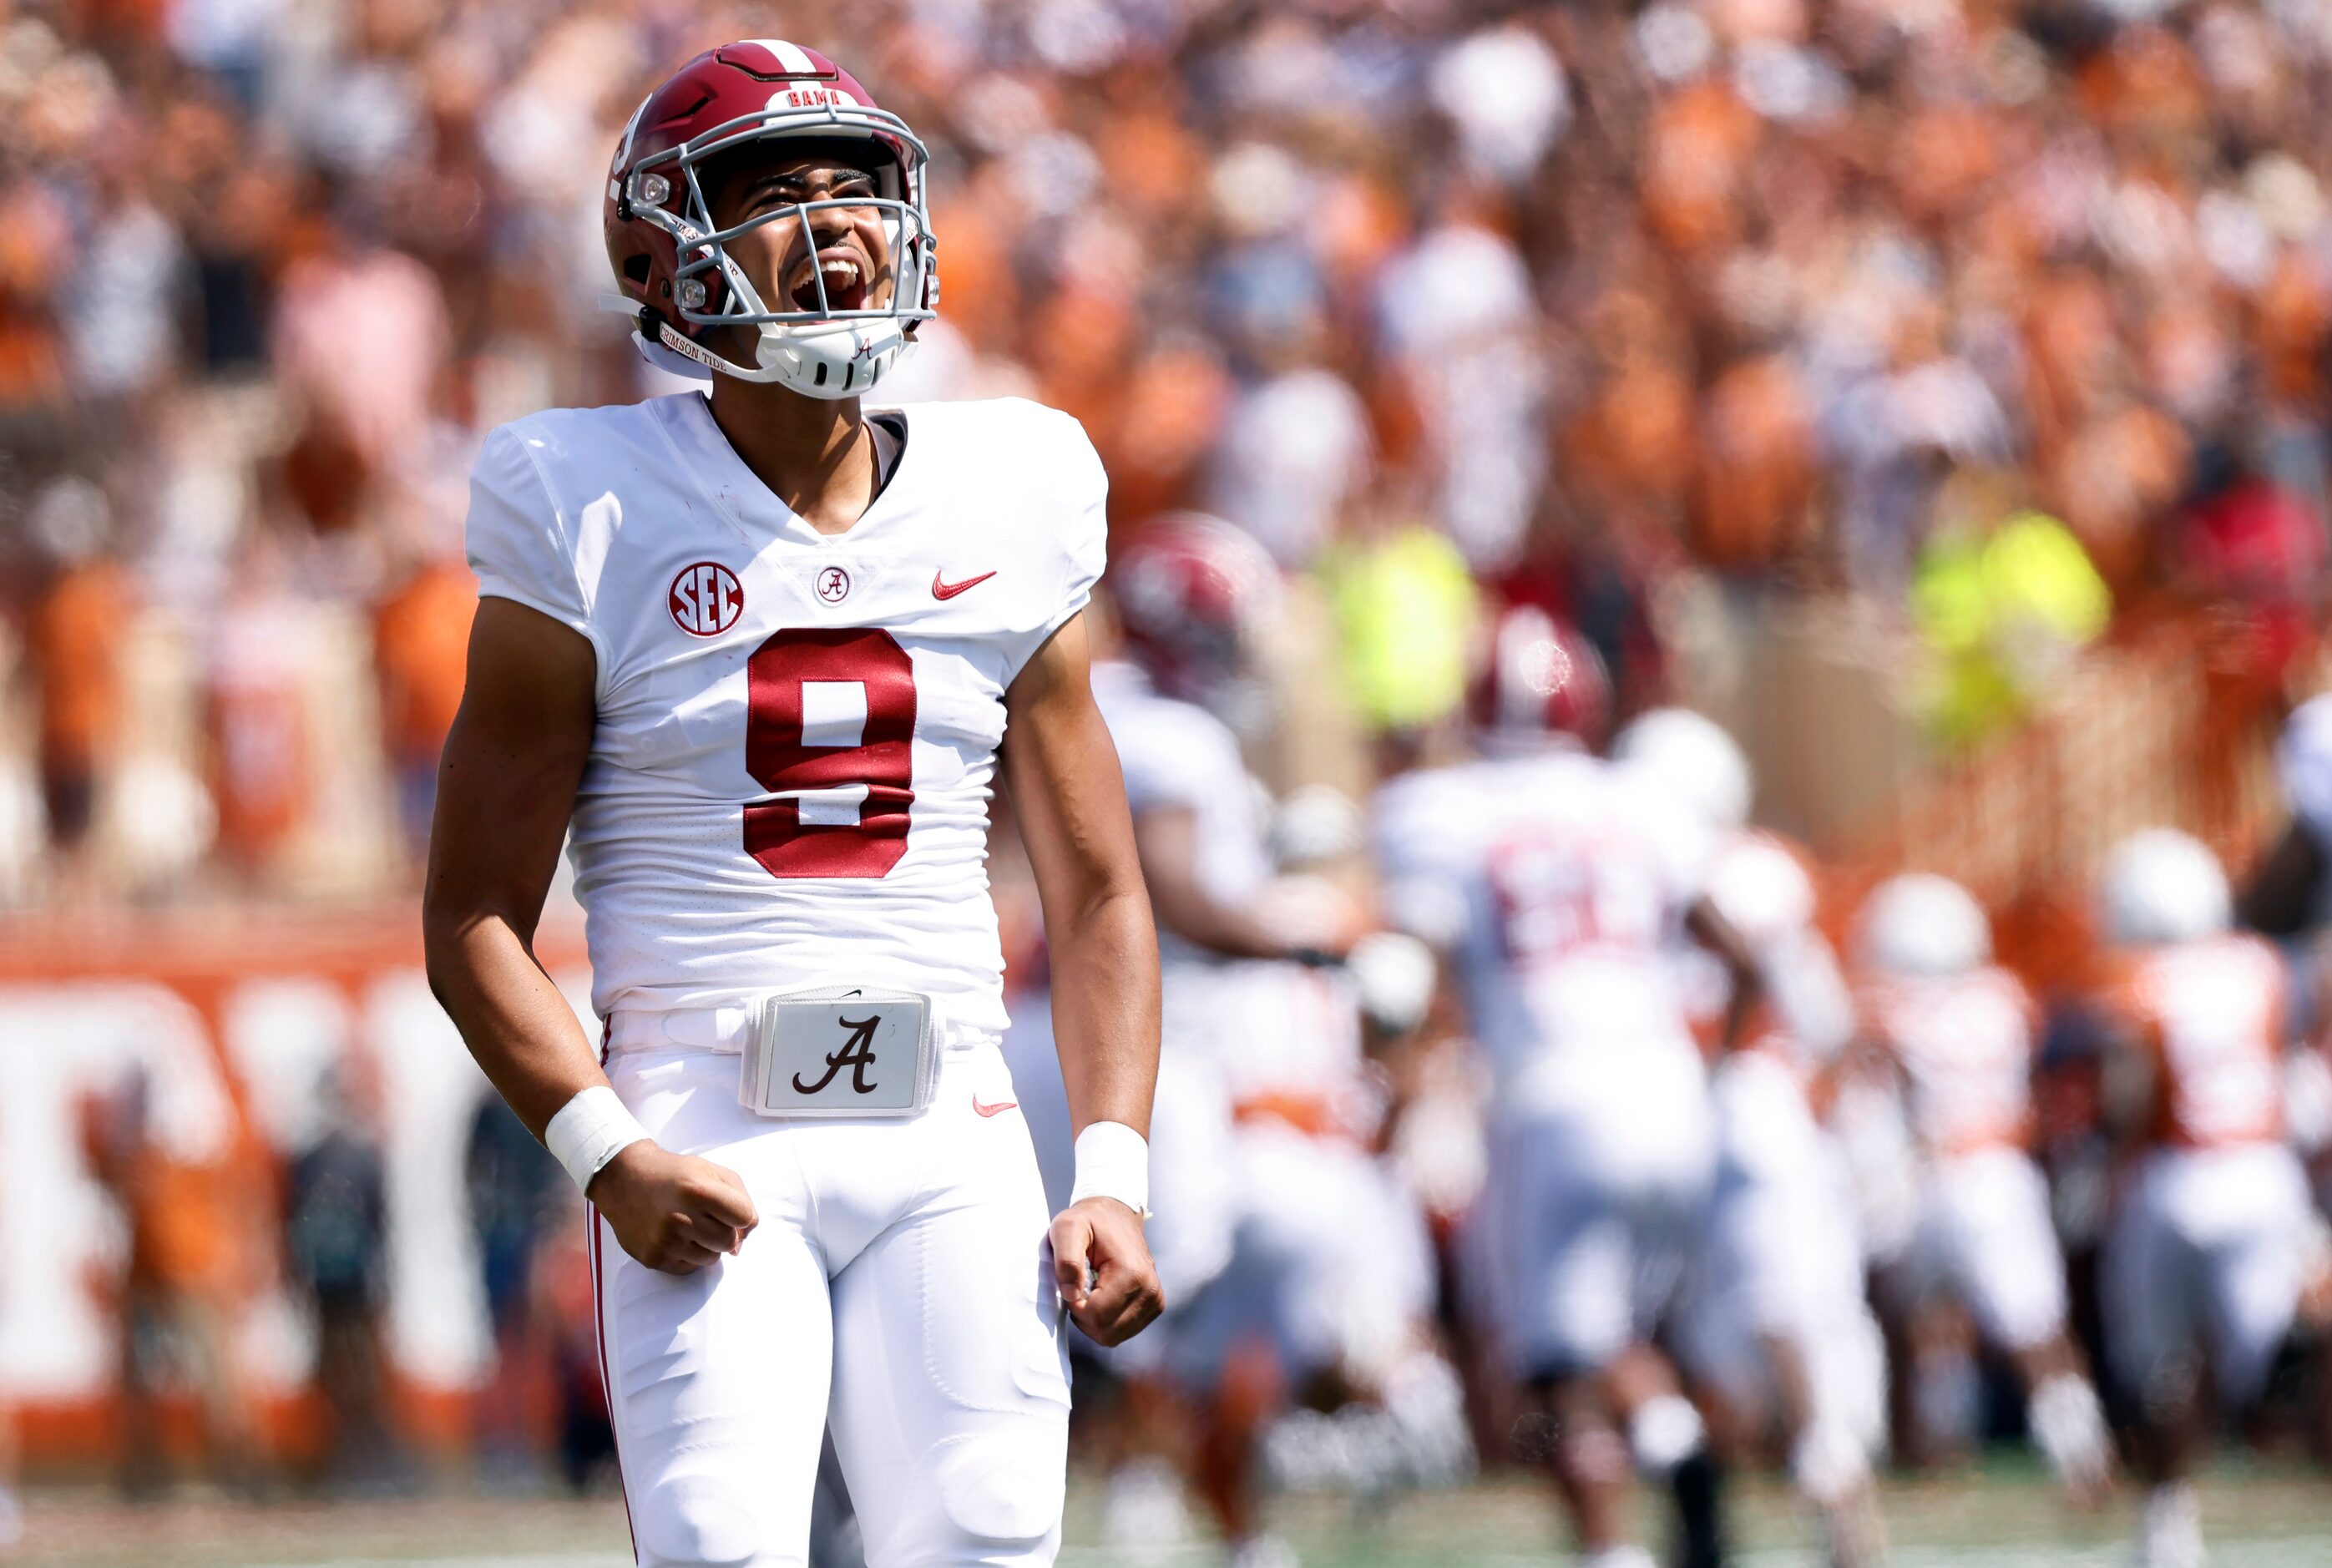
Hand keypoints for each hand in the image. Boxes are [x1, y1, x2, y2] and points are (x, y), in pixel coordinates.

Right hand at [587, 1141, 758, 1274]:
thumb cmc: (677, 1175)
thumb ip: (741, 1200)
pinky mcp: (653, 1258)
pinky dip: (688, 1255)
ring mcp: (665, 1241)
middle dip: (725, 1231)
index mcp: (698, 1190)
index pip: (744, 1216)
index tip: (726, 1205)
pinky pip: (689, 1268)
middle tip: (706, 1217)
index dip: (739, 1212)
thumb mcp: (712, 1171)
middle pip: (729, 1242)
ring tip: (688, 1225)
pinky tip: (674, 1236)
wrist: (625, 1180)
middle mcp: (679, 1218)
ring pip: (710, 1258)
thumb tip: (741, 1242)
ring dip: (706, 1245)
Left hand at [1049, 1197, 1163, 1346]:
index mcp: (1132, 1273)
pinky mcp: (1154, 1306)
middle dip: (1084, 1316)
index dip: (1075, 1306)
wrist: (1116, 1214)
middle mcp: (1150, 1291)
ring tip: (1092, 1289)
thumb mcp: (1067, 1228)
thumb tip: (1071, 1295)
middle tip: (1080, 1286)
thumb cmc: (1090, 1220)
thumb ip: (1066, 1260)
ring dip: (1094, 1319)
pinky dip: (1106, 1320)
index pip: (1096, 1317)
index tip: (1073, 1283)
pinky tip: (1103, 1296)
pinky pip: (1121, 1331)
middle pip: (1106, 1332)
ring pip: (1113, 1336)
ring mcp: (1155, 1300)